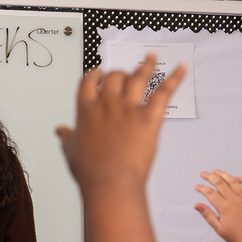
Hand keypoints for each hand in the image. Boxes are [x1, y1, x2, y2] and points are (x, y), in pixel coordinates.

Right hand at [56, 55, 185, 194]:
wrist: (110, 184)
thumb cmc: (91, 172)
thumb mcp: (71, 152)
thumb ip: (66, 137)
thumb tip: (60, 130)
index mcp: (87, 111)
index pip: (89, 82)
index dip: (95, 74)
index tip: (99, 73)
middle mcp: (107, 104)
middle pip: (115, 77)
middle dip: (120, 73)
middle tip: (125, 74)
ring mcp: (129, 109)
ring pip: (138, 77)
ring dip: (146, 65)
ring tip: (151, 57)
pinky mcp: (149, 117)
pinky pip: (164, 92)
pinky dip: (175, 78)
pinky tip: (182, 68)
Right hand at [194, 170, 241, 241]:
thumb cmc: (236, 237)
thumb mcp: (219, 228)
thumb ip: (207, 215)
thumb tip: (197, 205)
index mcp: (225, 207)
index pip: (210, 193)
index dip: (202, 188)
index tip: (197, 186)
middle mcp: (234, 200)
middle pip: (220, 183)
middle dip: (210, 177)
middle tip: (203, 173)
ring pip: (233, 181)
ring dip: (223, 174)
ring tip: (216, 171)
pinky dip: (241, 179)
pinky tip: (235, 178)